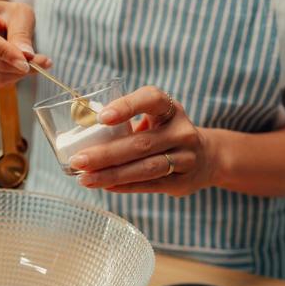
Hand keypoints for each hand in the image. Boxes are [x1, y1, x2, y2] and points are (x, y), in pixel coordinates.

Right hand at [0, 0, 51, 87]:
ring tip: (30, 63)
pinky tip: (17, 67)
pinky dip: (9, 78)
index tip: (25, 63)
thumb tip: (26, 55)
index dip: (4, 53)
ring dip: (15, 74)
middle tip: (40, 63)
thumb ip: (22, 34)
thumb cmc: (7, 16)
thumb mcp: (21, 14)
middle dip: (16, 65)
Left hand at [70, 86, 218, 196]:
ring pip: (145, 168)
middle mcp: (181, 131)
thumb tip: (78, 138)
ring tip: (84, 179)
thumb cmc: (164, 133)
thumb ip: (125, 123)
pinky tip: (104, 186)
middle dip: (105, 154)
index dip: (127, 106)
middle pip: (141, 143)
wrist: (206, 158)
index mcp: (170, 109)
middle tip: (77, 160)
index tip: (101, 117)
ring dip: (111, 175)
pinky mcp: (182, 181)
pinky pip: (149, 185)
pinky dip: (124, 186)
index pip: (152, 99)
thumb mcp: (154, 119)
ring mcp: (185, 158)